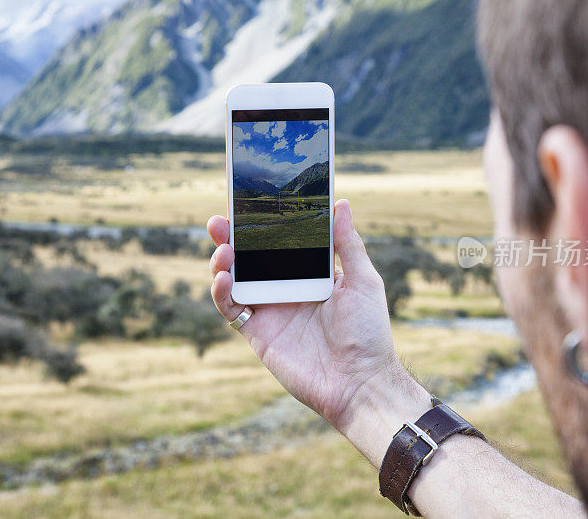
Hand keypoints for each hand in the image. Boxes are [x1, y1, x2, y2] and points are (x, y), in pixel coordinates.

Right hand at [207, 199, 422, 436]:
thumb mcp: (363, 281)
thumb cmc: (369, 333)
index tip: (248, 205)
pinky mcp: (258, 333)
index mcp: (310, 274)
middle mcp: (287, 289)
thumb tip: (341, 205)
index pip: (279, 243)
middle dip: (231, 237)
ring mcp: (270, 310)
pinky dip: (222, 292)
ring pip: (234, 279)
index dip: (261, 225)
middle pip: (250, 258)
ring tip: (224, 249)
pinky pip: (232, 308)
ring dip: (222, 261)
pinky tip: (224, 277)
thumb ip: (348, 244)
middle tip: (218, 221)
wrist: (359, 382)